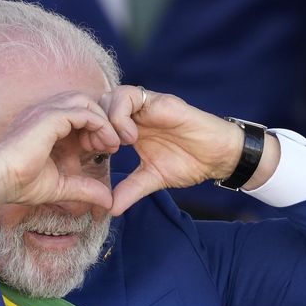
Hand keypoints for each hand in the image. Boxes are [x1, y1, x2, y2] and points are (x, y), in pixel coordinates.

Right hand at [0, 92, 120, 208]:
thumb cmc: (20, 183)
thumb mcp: (61, 186)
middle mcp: (45, 113)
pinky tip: (106, 143)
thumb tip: (108, 202)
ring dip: (103, 121)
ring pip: (86, 102)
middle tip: (112, 146)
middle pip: (84, 102)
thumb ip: (84, 189)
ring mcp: (46, 112)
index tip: (106, 150)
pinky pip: (84, 112)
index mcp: (45, 125)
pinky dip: (100, 124)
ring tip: (111, 144)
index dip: (97, 129)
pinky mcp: (50, 117)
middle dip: (102, 121)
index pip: (78, 114)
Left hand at [100, 86, 278, 214]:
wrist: (218, 156)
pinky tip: (131, 138)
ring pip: (111, 96)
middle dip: (92, 126)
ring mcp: (146, 105)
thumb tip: (110, 210)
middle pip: (98, 103)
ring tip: (116, 145)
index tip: (92, 157)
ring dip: (107, 121)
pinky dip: (122, 116)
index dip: (87, 135)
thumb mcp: (152, 179)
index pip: (96, 120)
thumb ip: (130, 190)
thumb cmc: (188, 162)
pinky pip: (131, 96)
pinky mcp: (159, 101)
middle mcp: (135, 113)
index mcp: (129, 128)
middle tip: (100, 150)